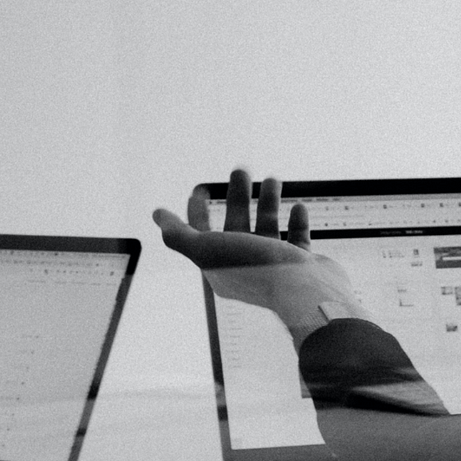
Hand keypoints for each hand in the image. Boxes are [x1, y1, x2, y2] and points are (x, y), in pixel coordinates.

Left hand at [154, 169, 368, 332]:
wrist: (303, 291)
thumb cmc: (254, 268)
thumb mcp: (206, 249)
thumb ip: (178, 234)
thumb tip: (157, 215)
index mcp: (220, 267)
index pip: (201, 235)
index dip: (196, 211)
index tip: (200, 187)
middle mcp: (246, 267)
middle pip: (236, 225)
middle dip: (236, 197)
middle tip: (241, 169)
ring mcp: (276, 267)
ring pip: (267, 228)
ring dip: (268, 203)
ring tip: (273, 179)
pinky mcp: (302, 266)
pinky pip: (297, 240)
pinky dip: (297, 222)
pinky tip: (298, 206)